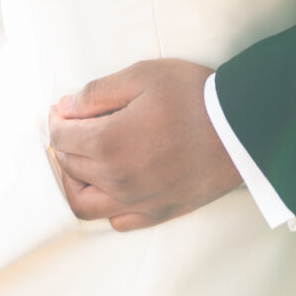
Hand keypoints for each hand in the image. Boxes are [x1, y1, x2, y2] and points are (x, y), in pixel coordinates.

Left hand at [47, 59, 241, 231]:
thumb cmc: (194, 96)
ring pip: (84, 203)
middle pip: (69, 166)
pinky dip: (104, 205)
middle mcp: (116, 179)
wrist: (241, 128)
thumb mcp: (143, 75)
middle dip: (62, 144)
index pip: (61, 137)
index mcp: (108, 143)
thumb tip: (65, 108)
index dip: (55, 120)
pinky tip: (109, 185)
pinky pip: (117, 220)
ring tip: (80, 160)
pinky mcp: (158, 212)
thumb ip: (97, 92)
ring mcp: (136, 201)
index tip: (59, 109)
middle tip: (69, 126)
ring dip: (73, 181)